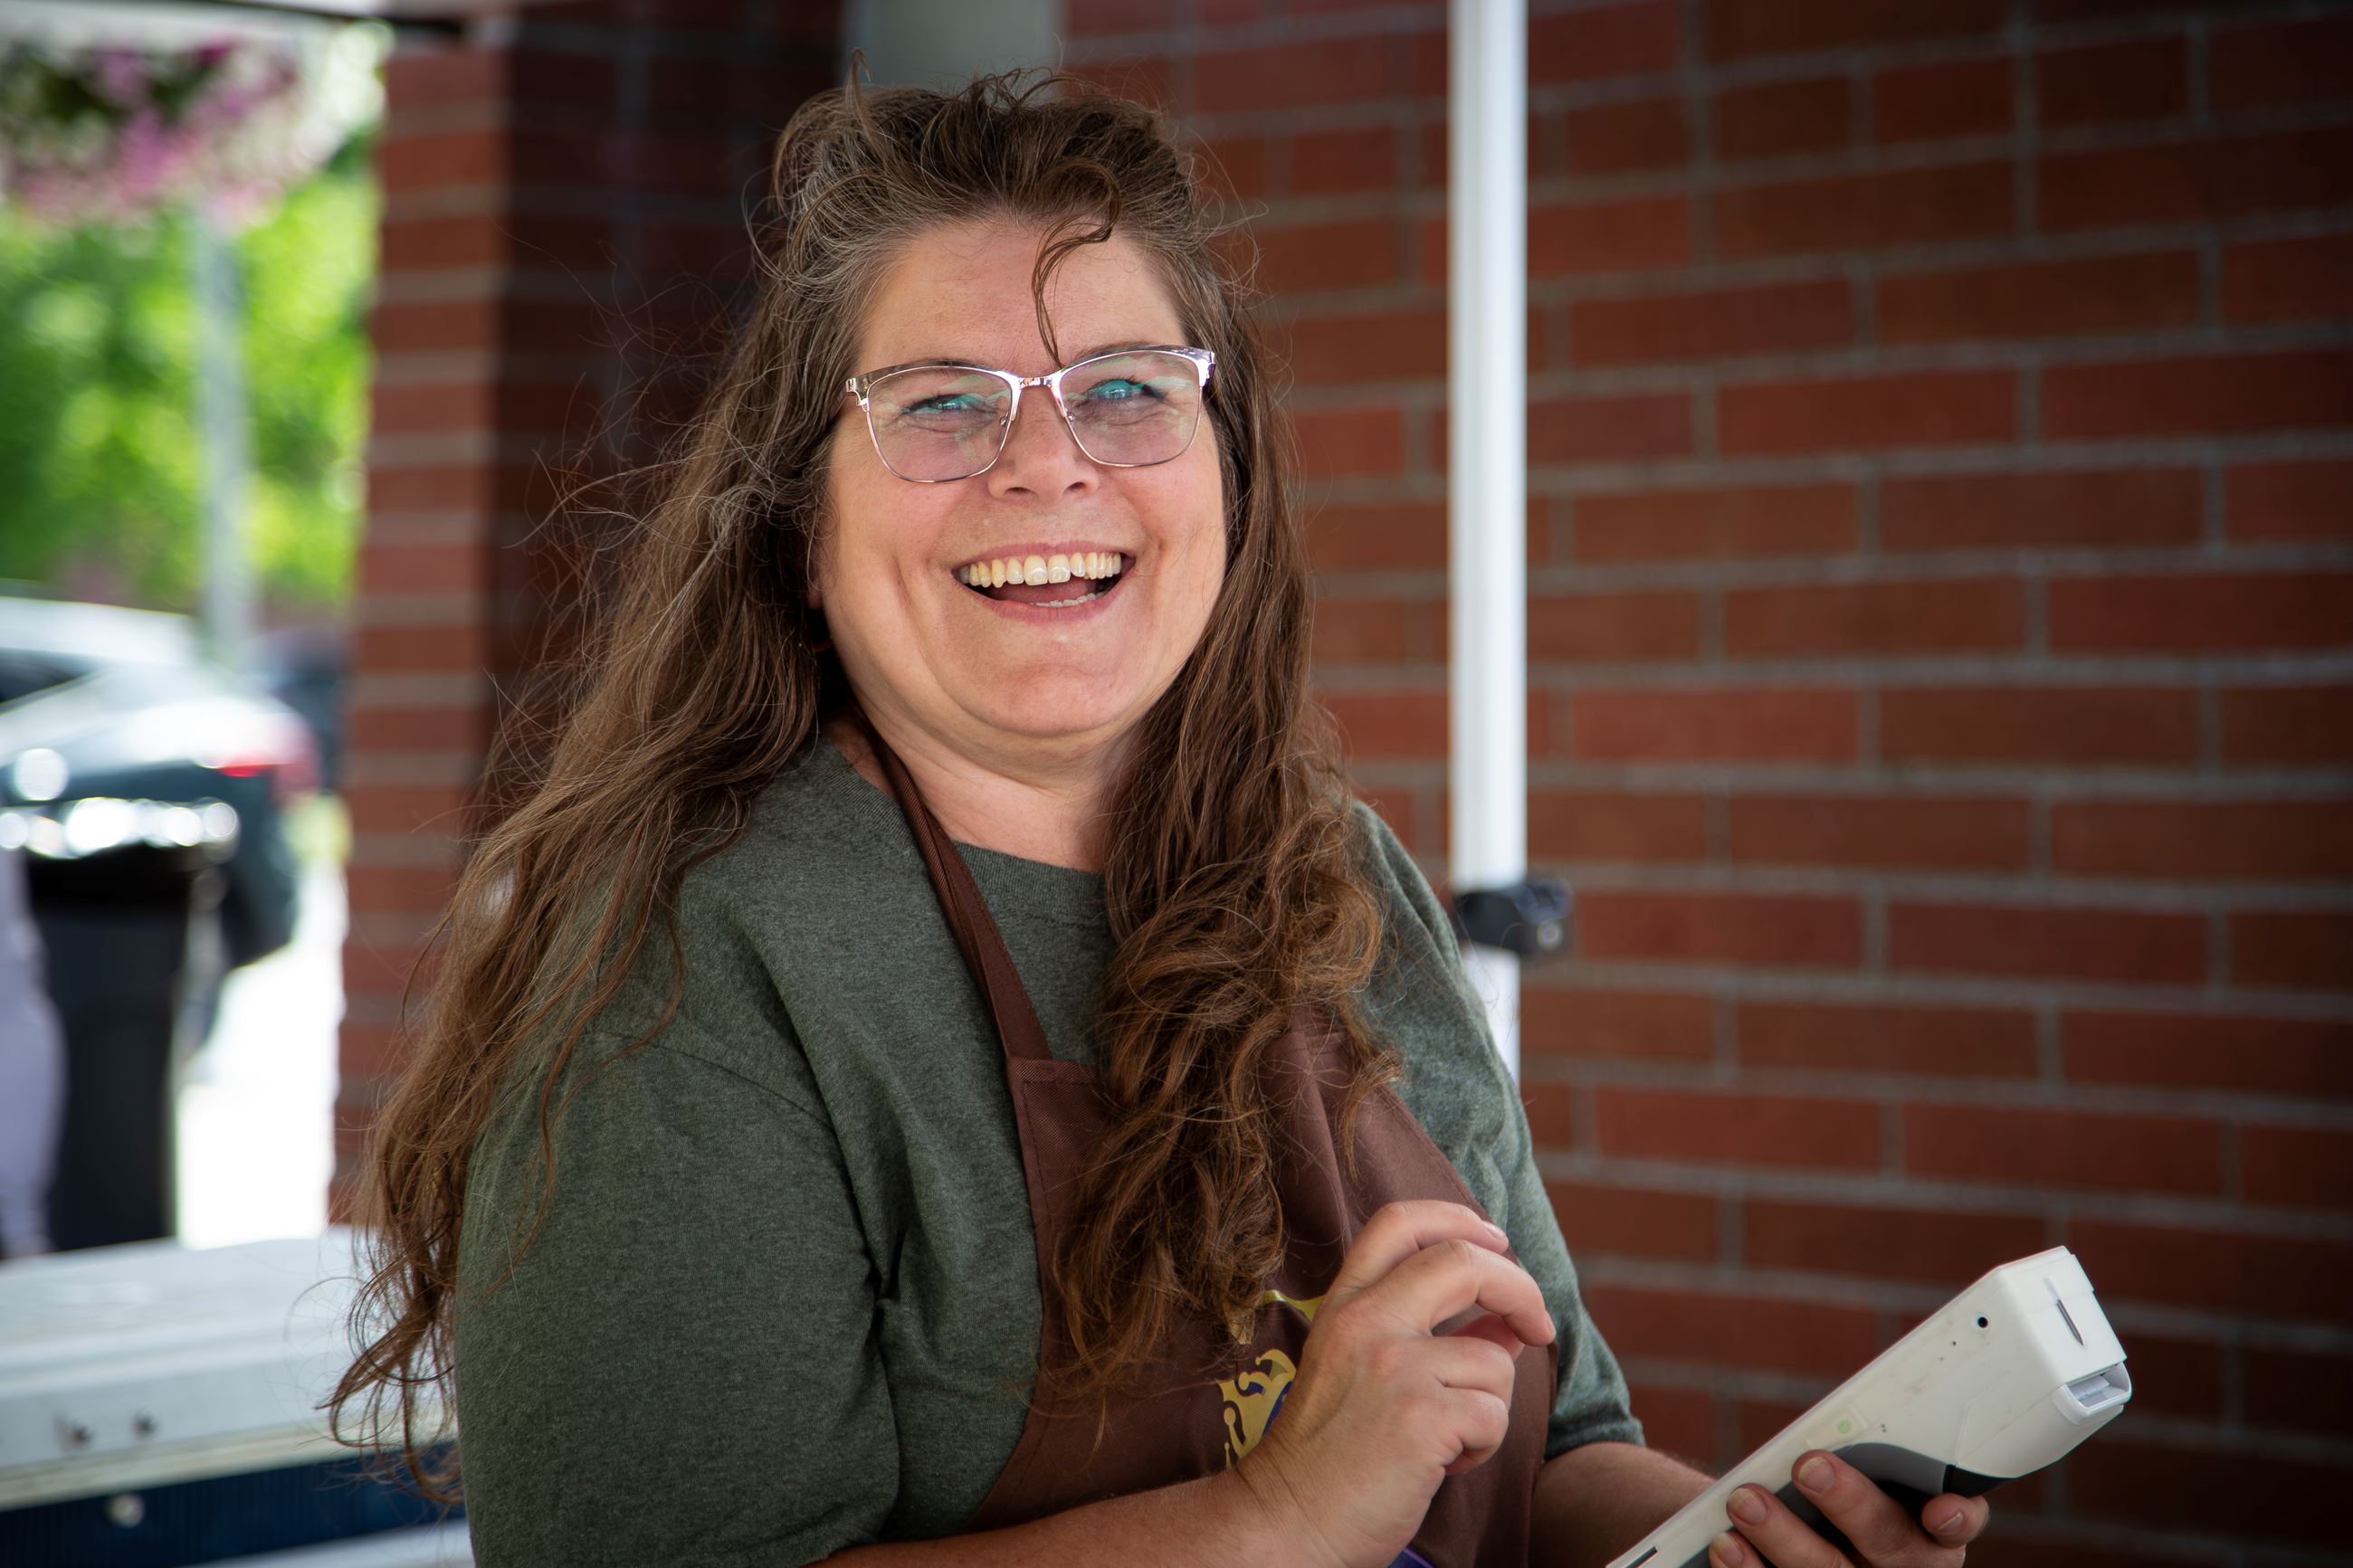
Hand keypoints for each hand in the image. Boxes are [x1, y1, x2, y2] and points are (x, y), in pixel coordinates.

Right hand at [1228, 1200, 1556, 1567]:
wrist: (1288, 1520)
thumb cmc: (1331, 1454)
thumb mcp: (1364, 1372)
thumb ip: (1431, 1335)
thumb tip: (1511, 1321)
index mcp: (1345, 1305)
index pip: (1399, 1222)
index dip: (1457, 1218)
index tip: (1493, 1239)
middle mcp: (1366, 1322)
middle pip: (1463, 1261)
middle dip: (1520, 1289)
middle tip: (1537, 1326)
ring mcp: (1392, 1367)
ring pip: (1494, 1360)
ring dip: (1489, 1405)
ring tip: (1446, 1438)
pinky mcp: (1420, 1418)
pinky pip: (1493, 1415)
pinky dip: (1482, 1446)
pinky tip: (1442, 1464)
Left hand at [1708, 1450, 1991, 1567]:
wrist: (1803, 1532)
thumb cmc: (1839, 1494)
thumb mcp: (1865, 1474)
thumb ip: (1865, 1452)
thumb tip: (1830, 1421)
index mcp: (1929, 1531)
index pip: (1955, 1522)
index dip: (1955, 1518)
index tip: (1939, 1507)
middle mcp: (1901, 1566)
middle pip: (1885, 1541)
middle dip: (1849, 1503)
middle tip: (1809, 1465)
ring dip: (1782, 1537)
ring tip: (1745, 1500)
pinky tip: (1726, 1544)